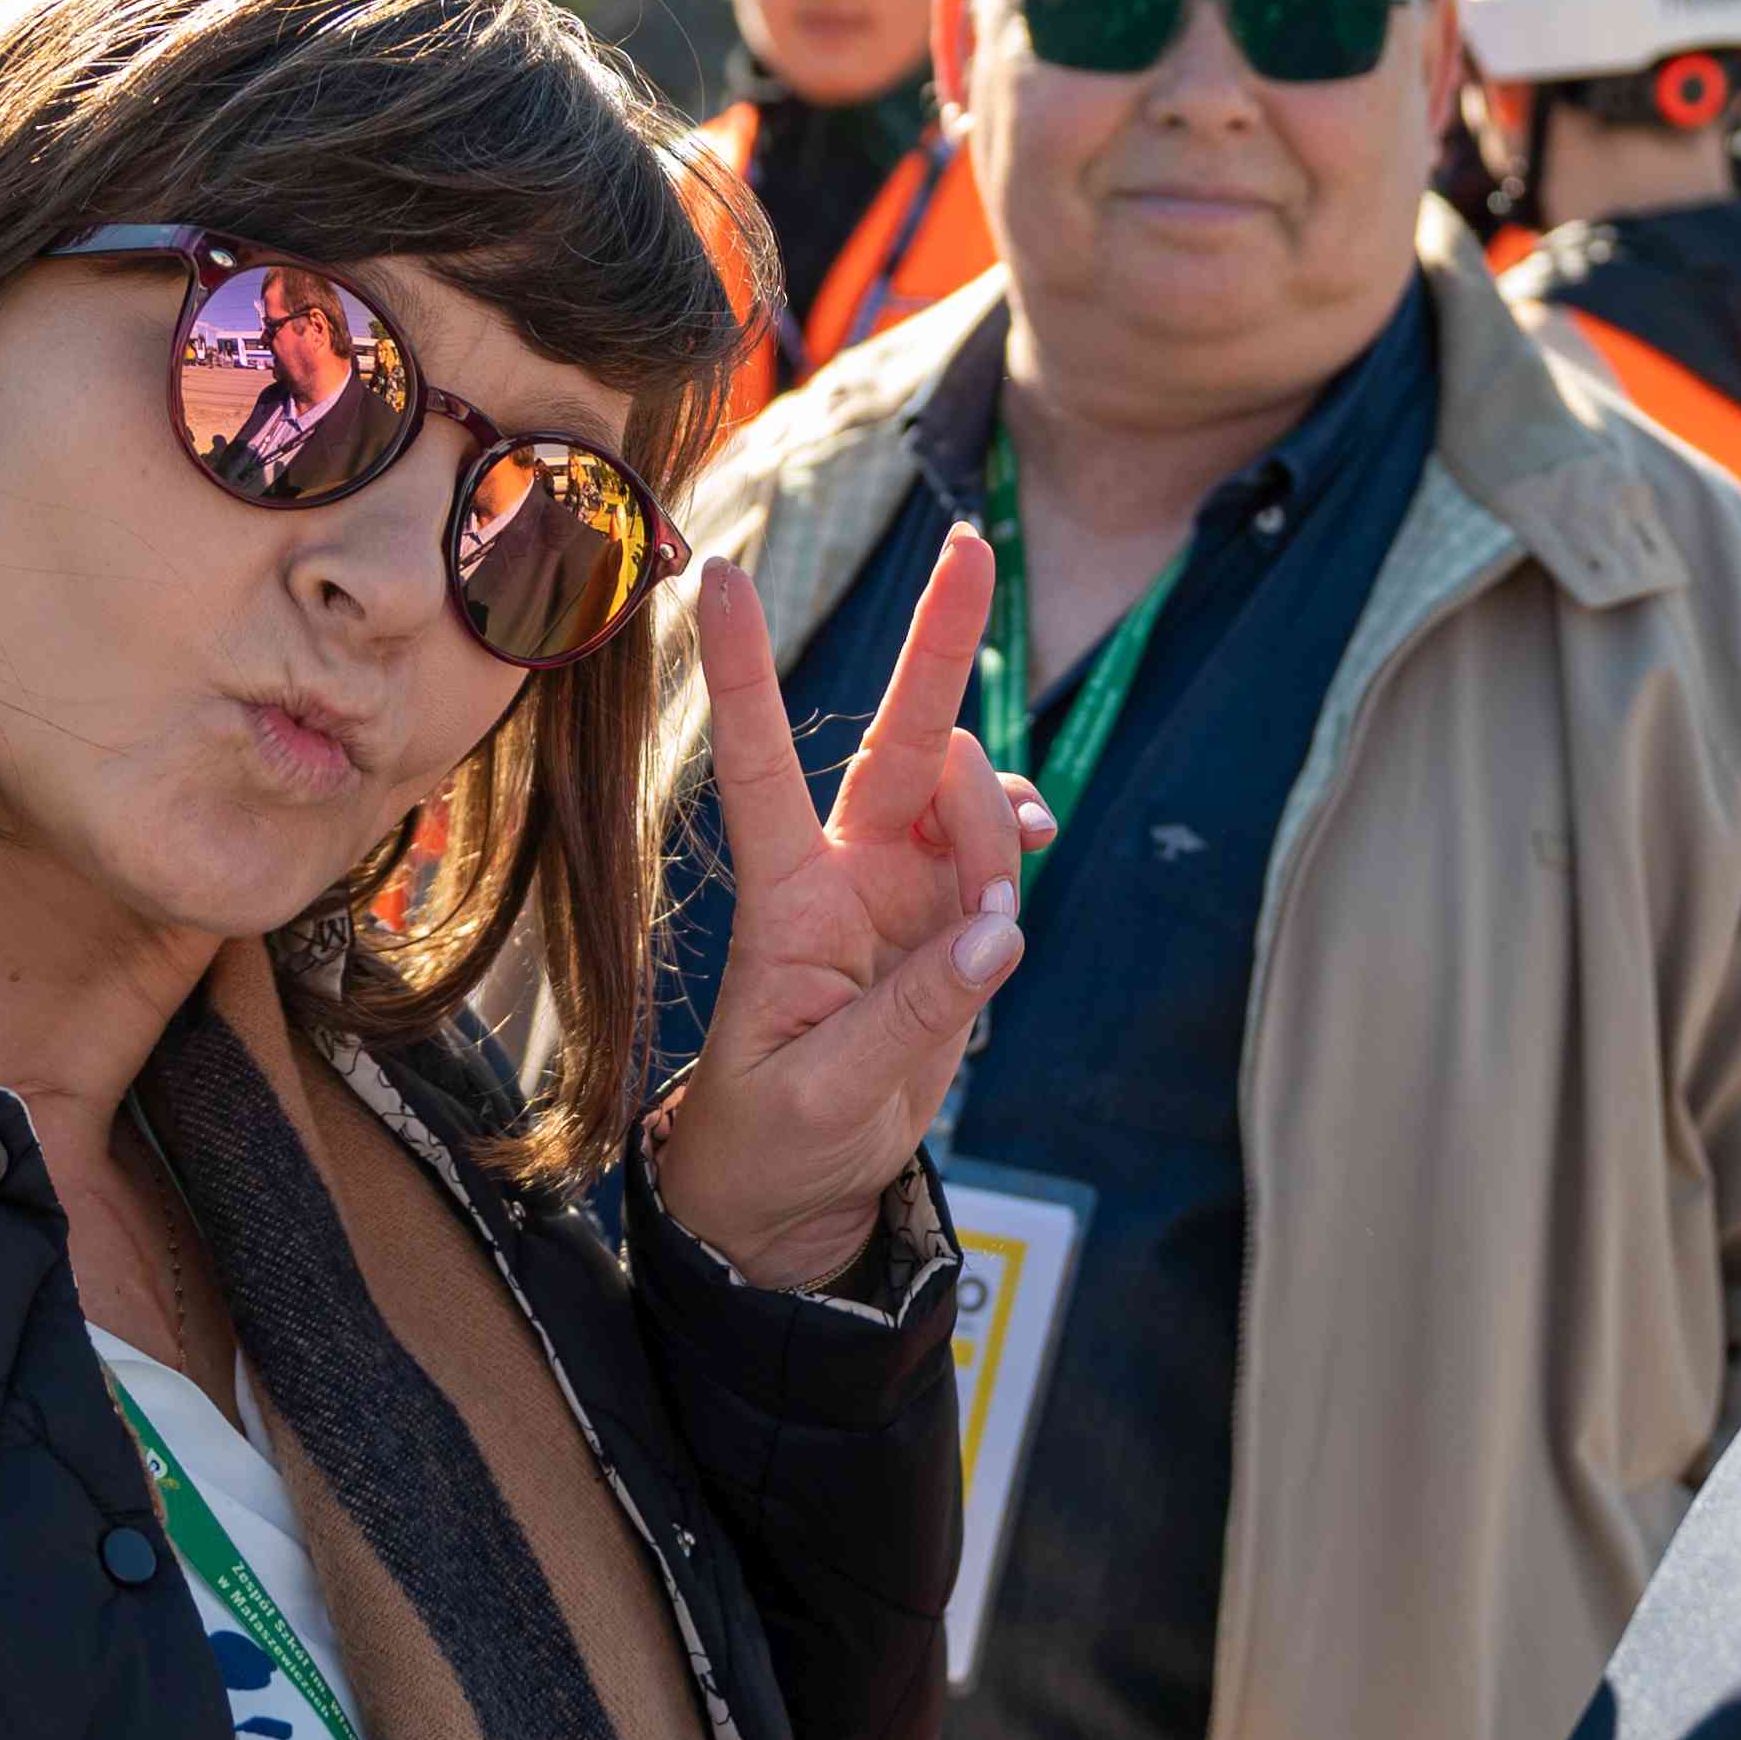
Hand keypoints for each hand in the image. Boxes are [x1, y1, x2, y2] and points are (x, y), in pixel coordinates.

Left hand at [657, 534, 1051, 1291]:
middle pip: (898, 739)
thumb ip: (914, 1014)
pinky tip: (1025, 849)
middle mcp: (845, 873)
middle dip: (937, 643)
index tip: (715, 574)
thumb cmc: (776, 1137)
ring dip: (994, 820)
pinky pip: (999, 853)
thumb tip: (999, 932)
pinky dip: (1017, 839)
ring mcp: (903, 892)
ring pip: (967, 802)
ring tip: (999, 889)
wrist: (799, 1192)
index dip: (740, 673)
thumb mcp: (826, 1094)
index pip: (758, 766)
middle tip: (968, 548)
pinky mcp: (949, 925)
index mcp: (784, 900)